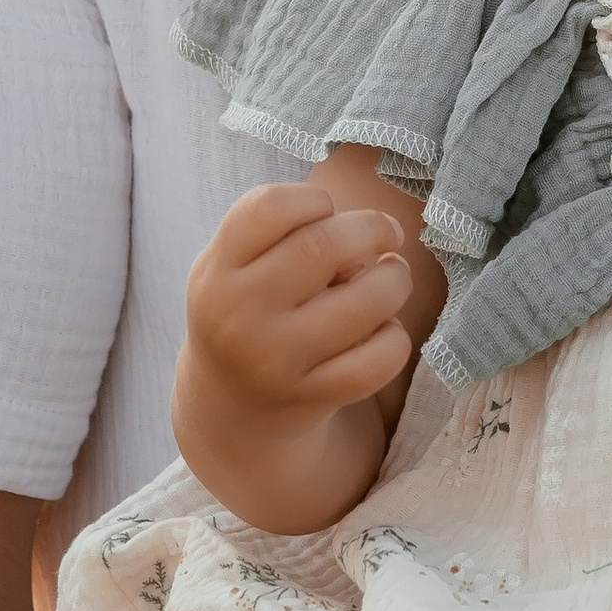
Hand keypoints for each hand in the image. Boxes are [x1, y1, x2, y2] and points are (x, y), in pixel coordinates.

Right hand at [170, 178, 416, 526]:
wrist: (230, 410)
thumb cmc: (247, 312)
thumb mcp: (235, 269)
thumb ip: (283, 237)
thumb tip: (366, 234)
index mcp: (216, 274)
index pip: (268, 208)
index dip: (313, 200)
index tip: (327, 211)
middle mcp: (239, 318)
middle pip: (322, 246)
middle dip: (373, 229)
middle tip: (387, 233)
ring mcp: (275, 363)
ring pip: (364, 303)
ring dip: (395, 279)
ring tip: (392, 276)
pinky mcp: (313, 398)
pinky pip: (380, 358)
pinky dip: (394, 336)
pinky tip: (381, 330)